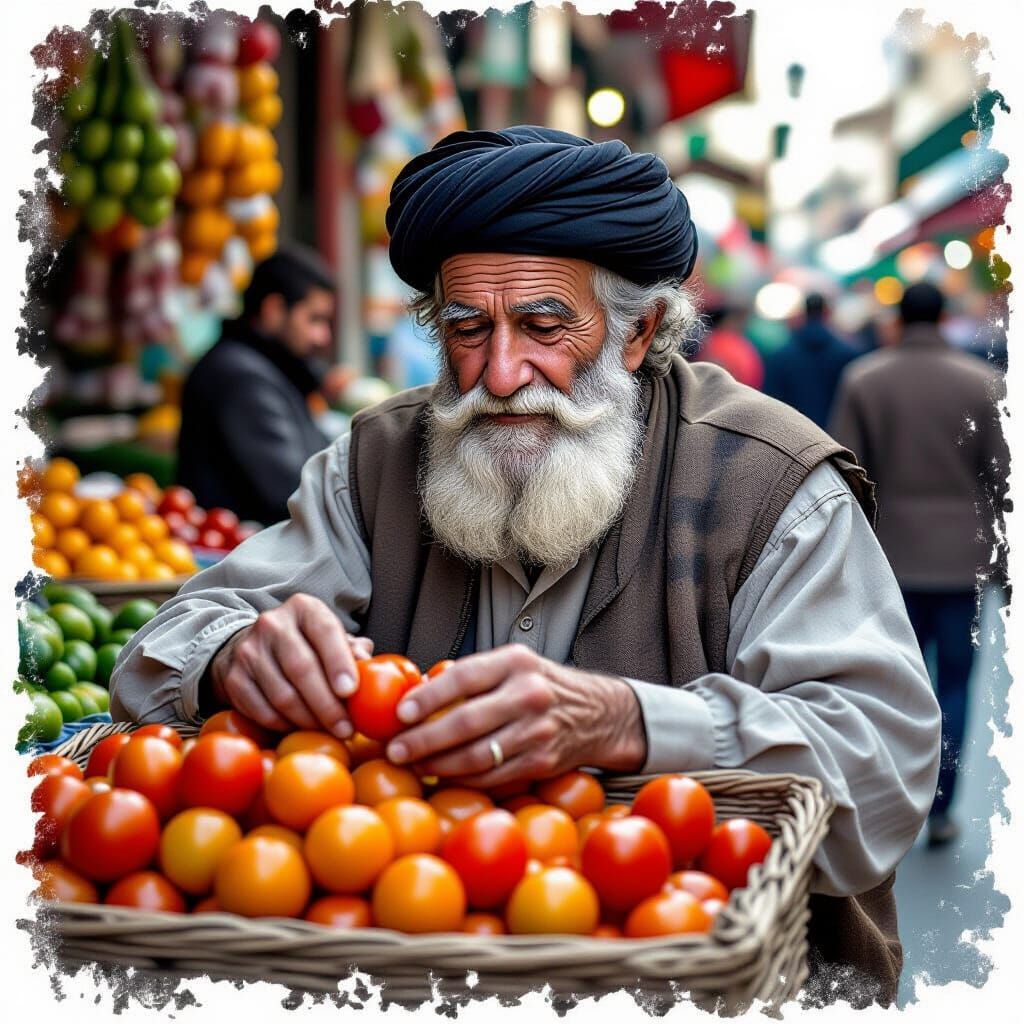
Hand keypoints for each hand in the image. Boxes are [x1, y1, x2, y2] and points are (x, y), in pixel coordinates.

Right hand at [209, 594, 373, 738]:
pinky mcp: (234, 678)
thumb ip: (351, 649)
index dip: (339, 663)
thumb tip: (366, 661)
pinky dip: (284, 725)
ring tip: (328, 731)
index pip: (325, 631)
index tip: (351, 692)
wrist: (254, 648)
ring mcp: (249, 651)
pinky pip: (262, 711)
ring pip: (282, 695)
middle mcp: (273, 624)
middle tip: (345, 728)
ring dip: (309, 720)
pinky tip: (300, 728)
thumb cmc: (306, 645)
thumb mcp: (330, 638)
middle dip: (327, 704)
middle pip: (302, 668)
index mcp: (304, 608)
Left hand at [384, 644, 646, 787]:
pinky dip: (463, 780)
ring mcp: (538, 731)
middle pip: (467, 721)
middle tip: (395, 749)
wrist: (599, 712)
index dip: (429, 695)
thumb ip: (471, 676)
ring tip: (412, 765)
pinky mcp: (543, 762)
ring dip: (438, 765)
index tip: (401, 712)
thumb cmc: (539, 685)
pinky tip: (442, 777)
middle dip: (424, 739)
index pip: (465, 676)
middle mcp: (529, 694)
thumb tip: (411, 693)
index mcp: (516, 662)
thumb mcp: (512, 665)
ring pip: (477, 755)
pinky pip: (494, 777)